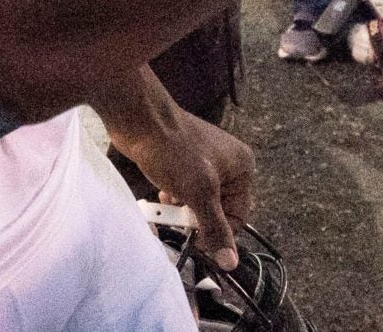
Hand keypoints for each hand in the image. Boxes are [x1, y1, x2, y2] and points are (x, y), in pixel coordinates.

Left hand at [106, 102, 255, 269]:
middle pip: (218, 209)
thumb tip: (230, 263)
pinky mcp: (184, 161)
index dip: (217, 231)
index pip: (238, 216)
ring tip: (166, 203)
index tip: (195, 240)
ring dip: (182, 209)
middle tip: (177, 218)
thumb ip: (215, 228)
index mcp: (241, 167)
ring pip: (199, 202)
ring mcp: (206, 162)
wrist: (140, 120)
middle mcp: (228, 163)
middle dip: (196, 217)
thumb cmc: (174, 150)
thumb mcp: (199, 193)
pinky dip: (173, 197)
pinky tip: (162, 193)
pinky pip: (185, 191)